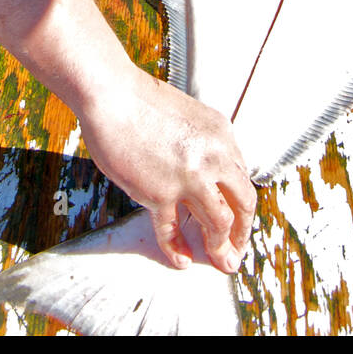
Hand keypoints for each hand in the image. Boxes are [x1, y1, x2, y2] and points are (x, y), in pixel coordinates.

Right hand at [76, 64, 256, 273]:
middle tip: (235, 249)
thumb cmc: (137, 100)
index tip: (236, 219)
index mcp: (221, 134)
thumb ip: (201, 146)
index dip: (240, 204)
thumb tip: (202, 178)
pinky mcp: (160, 192)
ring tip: (219, 261)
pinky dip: (178, 249)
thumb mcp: (187, 118)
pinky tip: (181, 259)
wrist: (109, 92)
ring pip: (219, 222)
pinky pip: (173, 230)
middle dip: (242, 231)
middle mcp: (212, 155)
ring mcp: (188, 176)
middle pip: (243, 203)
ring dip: (220, 247)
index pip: (241, 178)